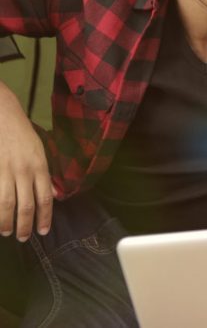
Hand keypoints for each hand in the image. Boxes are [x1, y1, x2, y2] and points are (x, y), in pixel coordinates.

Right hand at [0, 81, 53, 240]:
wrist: (3, 116)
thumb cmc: (23, 135)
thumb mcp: (41, 152)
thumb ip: (46, 175)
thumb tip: (54, 194)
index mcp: (41, 167)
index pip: (45, 198)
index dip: (45, 217)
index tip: (43, 231)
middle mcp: (25, 171)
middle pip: (27, 205)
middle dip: (26, 224)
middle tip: (24, 238)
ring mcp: (7, 171)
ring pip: (8, 203)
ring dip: (7, 221)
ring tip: (8, 232)